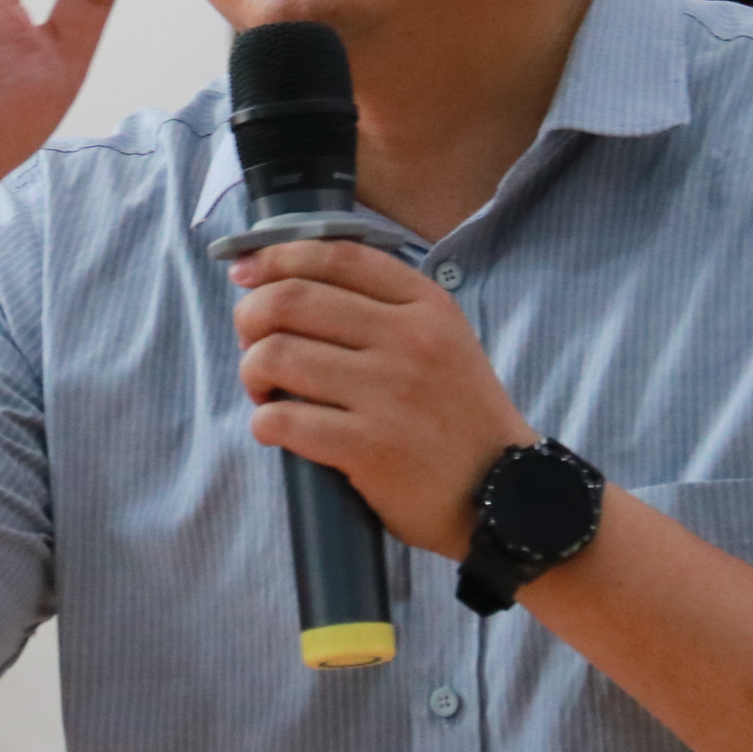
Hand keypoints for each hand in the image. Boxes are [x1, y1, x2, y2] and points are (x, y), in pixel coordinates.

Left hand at [228, 241, 537, 556]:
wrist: (508, 495)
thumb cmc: (459, 416)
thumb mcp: (443, 340)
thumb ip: (384, 306)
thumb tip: (289, 282)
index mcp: (426, 306)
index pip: (336, 256)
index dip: (276, 256)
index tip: (244, 272)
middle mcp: (408, 340)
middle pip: (291, 299)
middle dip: (249, 316)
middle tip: (250, 342)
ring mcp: (389, 393)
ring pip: (277, 355)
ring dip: (251, 371)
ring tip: (263, 390)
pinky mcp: (370, 447)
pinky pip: (284, 420)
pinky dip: (264, 422)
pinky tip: (274, 428)